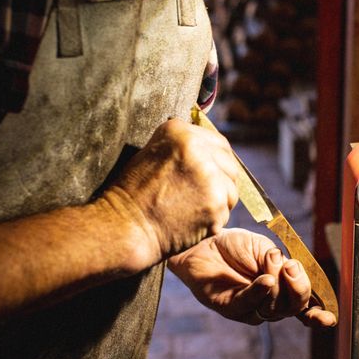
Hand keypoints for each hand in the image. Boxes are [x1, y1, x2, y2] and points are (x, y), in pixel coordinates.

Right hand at [102, 118, 238, 265]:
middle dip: (221, 181)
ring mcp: (210, 178)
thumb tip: (209, 147)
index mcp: (180, 133)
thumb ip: (184, 146)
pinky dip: (213, 218)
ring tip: (193, 208)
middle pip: (230, 165)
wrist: (126, 225)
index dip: (217, 160)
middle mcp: (199, 151)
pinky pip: (226, 211)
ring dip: (219, 201)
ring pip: (232, 190)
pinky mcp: (216, 205)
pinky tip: (192, 220)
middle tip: (202, 195)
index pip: (219, 143)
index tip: (211, 172)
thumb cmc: (133, 193)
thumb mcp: (153, 152)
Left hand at [168, 228, 336, 327]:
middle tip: (292, 268)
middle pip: (293, 309)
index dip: (318, 315)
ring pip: (273, 309)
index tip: (329, 318)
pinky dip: (260, 292)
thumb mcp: (266, 249)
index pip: (305, 307)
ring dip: (277, 286)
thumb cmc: (235, 246)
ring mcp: (250, 308)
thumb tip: (290, 272)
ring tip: (271, 264)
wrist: (204, 241)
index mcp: (283, 289)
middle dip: (299, 290)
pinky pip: (249, 304)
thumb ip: (280, 263)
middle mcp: (270, 303)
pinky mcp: (230, 307)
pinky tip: (265, 280)